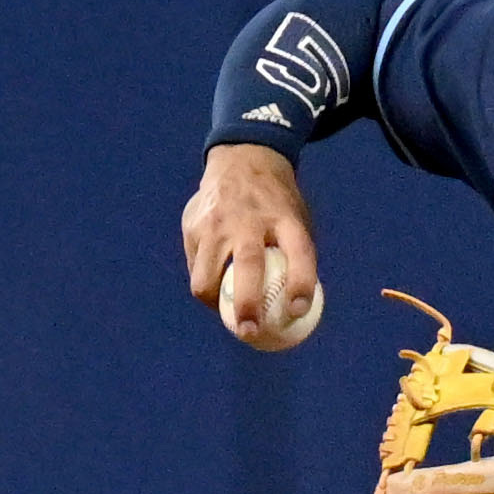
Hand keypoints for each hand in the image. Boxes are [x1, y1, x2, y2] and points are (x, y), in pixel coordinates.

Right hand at [182, 142, 324, 350]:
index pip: (298, 253)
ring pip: (206, 276)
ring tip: (228, 315)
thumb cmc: (277, 204)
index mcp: (285, 218)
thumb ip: (296, 257)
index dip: (300, 284)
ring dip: (215, 303)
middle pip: (247, 266)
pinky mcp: (192, 227)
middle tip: (250, 332)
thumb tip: (297, 308)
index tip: (297, 311)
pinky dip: (206, 284)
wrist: (242, 160)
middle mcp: (249, 220)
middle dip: (247, 305)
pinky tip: (216, 288)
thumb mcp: (296, 220)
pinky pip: (196, 268)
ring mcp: (216, 223)